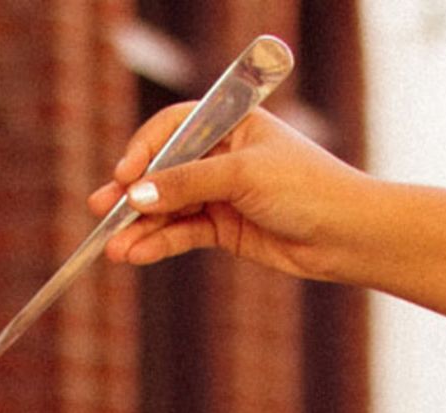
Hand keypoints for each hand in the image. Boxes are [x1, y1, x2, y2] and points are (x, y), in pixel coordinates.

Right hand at [87, 106, 369, 284]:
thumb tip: (134, 195)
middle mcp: (221, 156)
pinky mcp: (221, 229)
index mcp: (231, 125)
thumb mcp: (242, 176)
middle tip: (100, 212)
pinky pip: (180, 234)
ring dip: (140, 228)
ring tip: (114, 249)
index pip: (173, 129)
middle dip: (131, 195)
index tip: (124, 176)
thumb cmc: (306, 189)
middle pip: (163, 172)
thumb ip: (186, 184)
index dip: (144, 151)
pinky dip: (158, 244)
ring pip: (167, 208)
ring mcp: (219, 194)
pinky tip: (137, 255)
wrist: (344, 236)